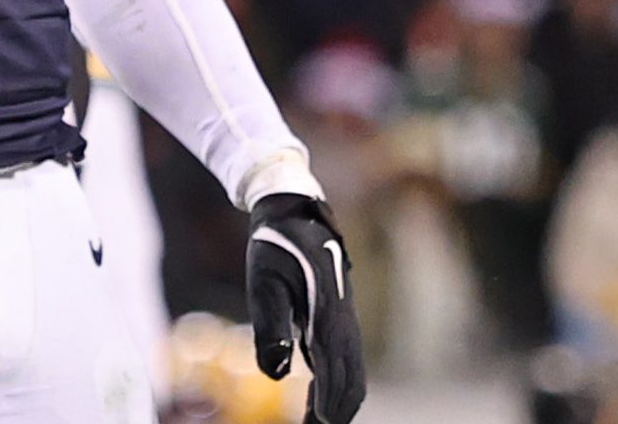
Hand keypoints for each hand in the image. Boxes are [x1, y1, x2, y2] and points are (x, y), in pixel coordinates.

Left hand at [246, 193, 364, 423]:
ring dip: (339, 402)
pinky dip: (337, 386)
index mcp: (327, 312)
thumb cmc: (274, 249)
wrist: (294, 213)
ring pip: (353, 372)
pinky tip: (317, 399)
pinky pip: (346, 360)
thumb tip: (278, 373)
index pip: (333, 368)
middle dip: (336, 411)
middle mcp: (343, 320)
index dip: (327, 402)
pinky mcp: (339, 319)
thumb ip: (270, 327)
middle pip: (351, 378)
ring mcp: (345, 320)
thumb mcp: (264, 284)